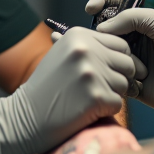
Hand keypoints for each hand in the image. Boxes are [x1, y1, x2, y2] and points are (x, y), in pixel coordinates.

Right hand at [0, 28, 135, 153]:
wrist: (26, 117)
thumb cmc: (46, 87)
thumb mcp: (62, 55)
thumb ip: (89, 47)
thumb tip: (123, 46)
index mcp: (78, 36)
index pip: (121, 44)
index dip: (118, 61)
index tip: (108, 72)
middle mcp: (85, 50)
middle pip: (127, 63)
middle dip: (118, 78)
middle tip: (100, 89)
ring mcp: (90, 73)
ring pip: (124, 84)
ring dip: (112, 95)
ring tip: (88, 99)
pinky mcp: (95, 97)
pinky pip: (118, 103)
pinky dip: (106, 110)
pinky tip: (86, 110)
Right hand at [86, 0, 153, 115]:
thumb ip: (134, 18)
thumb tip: (101, 27)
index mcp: (143, 20)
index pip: (114, 3)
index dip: (100, 2)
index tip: (91, 9)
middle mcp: (134, 38)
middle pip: (103, 30)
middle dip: (99, 35)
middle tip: (102, 42)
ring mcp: (131, 61)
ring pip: (105, 55)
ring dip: (109, 59)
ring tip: (129, 67)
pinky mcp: (131, 84)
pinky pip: (112, 79)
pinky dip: (114, 79)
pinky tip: (127, 82)